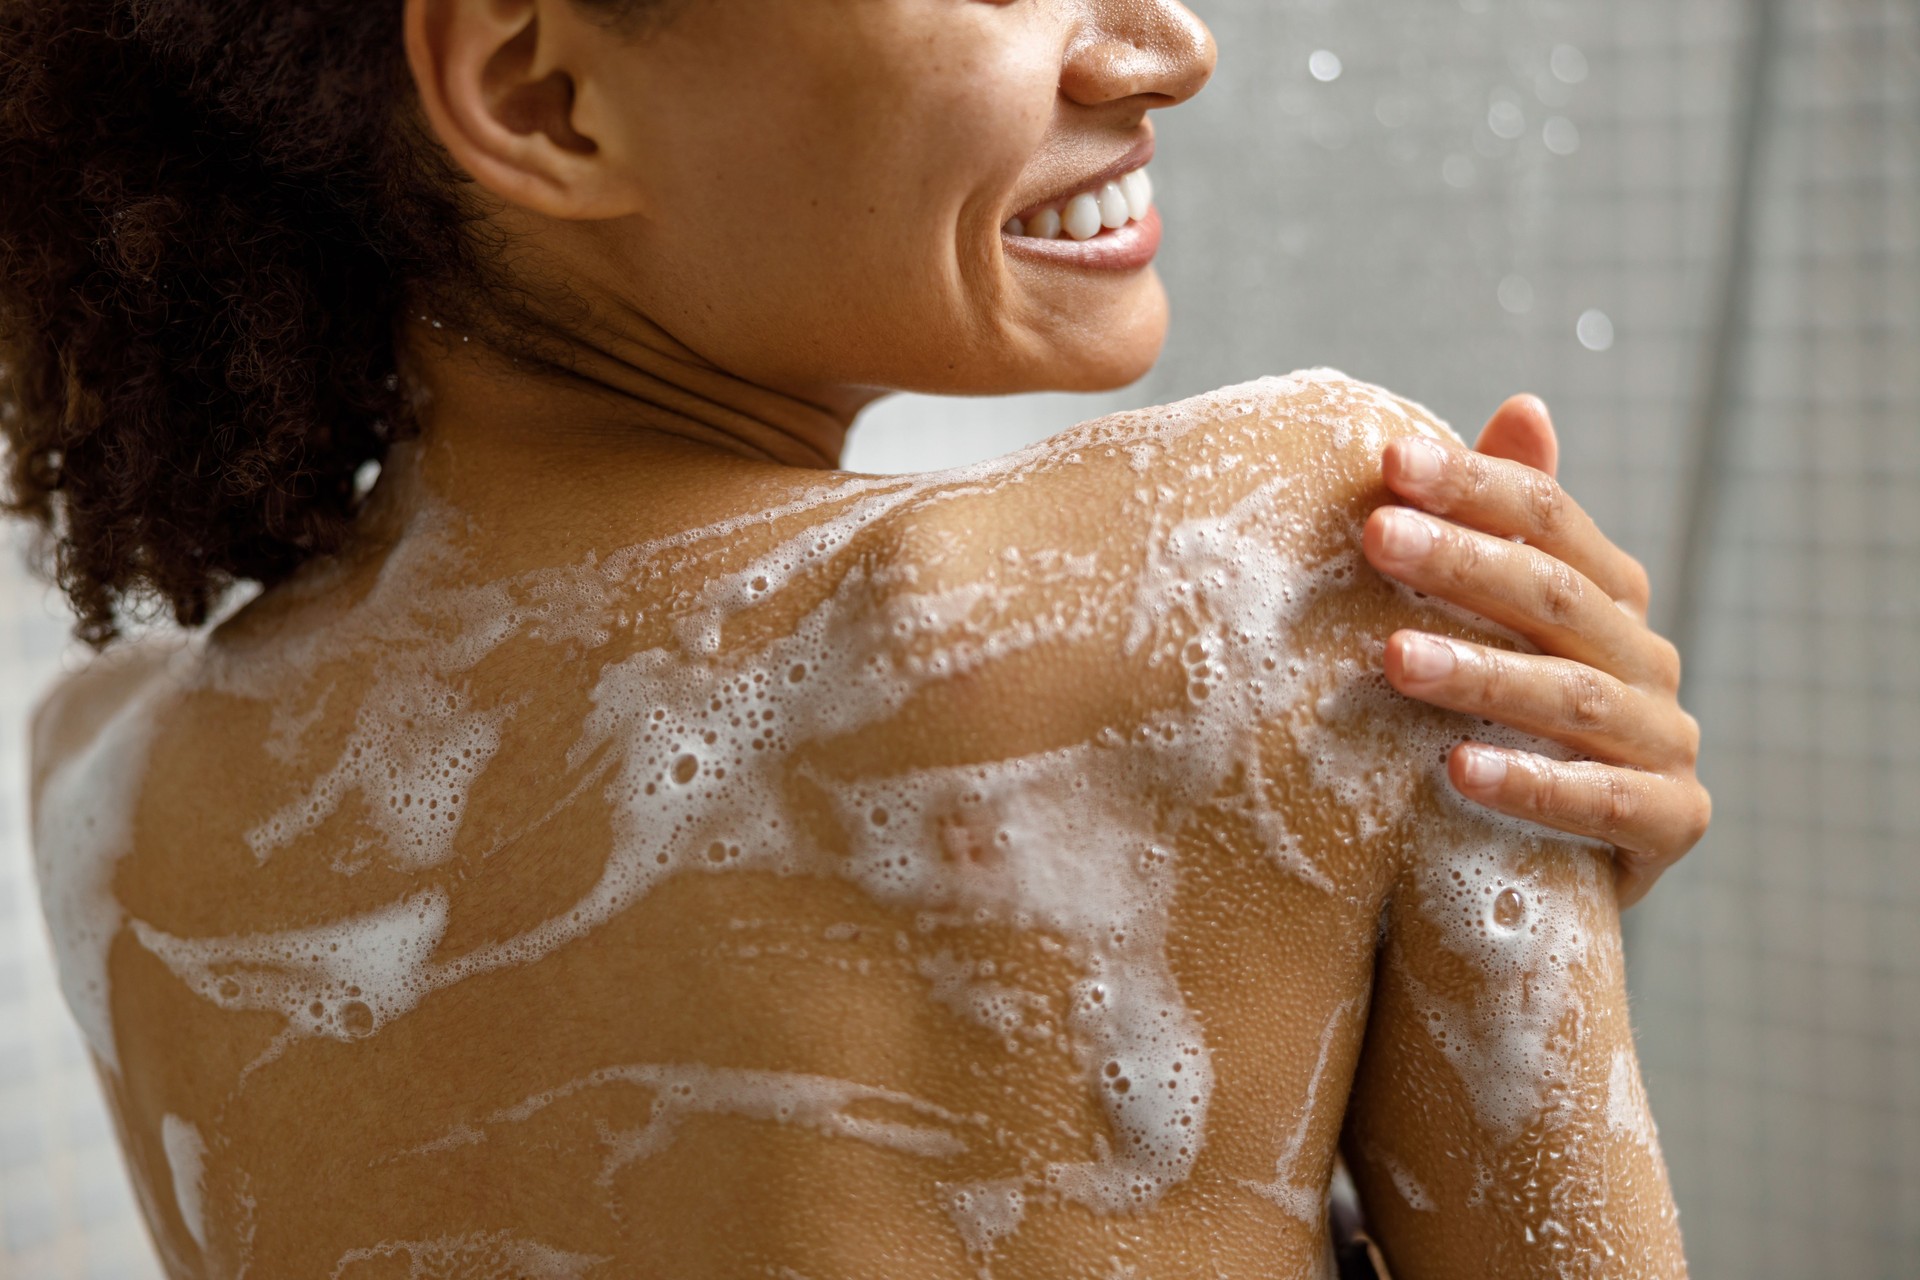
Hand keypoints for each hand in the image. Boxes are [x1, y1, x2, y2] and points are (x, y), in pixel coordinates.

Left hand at [1363, 395, 1710, 906]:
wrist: (1550, 863)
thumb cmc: (1506, 724)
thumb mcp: (1501, 626)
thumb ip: (1507, 528)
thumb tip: (1525, 406)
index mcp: (1608, 597)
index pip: (1548, 519)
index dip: (1473, 484)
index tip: (1388, 461)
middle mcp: (1646, 660)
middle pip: (1555, 596)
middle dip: (1463, 562)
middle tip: (1376, 536)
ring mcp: (1666, 743)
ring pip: (1571, 699)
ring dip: (1481, 675)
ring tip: (1395, 662)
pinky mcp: (1671, 824)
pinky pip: (1604, 802)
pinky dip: (1531, 784)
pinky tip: (1455, 770)